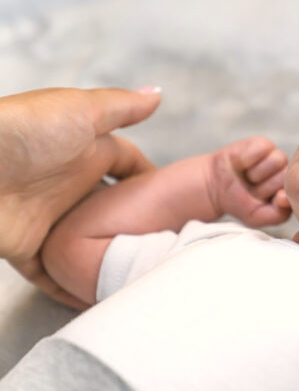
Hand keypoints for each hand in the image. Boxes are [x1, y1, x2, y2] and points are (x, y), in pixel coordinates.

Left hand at [0, 87, 160, 307]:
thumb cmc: (22, 131)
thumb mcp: (81, 110)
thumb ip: (122, 106)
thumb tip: (158, 94)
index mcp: (86, 150)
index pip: (129, 166)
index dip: (154, 181)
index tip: (183, 200)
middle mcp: (71, 185)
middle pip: (113, 210)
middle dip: (139, 224)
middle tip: (173, 243)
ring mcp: (51, 219)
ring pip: (90, 244)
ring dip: (112, 257)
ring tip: (147, 273)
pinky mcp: (29, 249)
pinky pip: (57, 275)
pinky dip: (76, 287)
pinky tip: (101, 295)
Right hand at [207, 136, 291, 226]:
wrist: (216, 186)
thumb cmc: (240, 202)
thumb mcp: (257, 217)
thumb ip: (278, 214)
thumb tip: (285, 197)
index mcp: (291, 191)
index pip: (295, 192)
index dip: (276, 198)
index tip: (262, 201)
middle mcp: (287, 172)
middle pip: (285, 176)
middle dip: (264, 186)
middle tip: (251, 188)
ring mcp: (277, 157)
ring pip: (277, 161)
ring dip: (256, 173)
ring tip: (248, 176)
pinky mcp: (264, 144)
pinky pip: (262, 149)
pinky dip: (247, 159)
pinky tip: (242, 164)